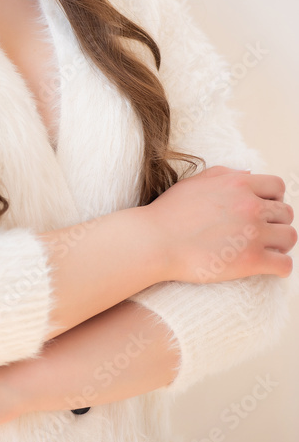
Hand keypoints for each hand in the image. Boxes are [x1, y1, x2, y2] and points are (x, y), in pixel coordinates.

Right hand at [144, 165, 295, 284]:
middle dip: (276, 222)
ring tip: (268, 249)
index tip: (263, 210)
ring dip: (281, 244)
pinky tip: (270, 268)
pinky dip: (281, 268)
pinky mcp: (251, 261)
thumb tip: (249, 174)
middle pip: (286, 213)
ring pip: (290, 237)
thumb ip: (225, 174)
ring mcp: (253, 234)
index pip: (277, 187)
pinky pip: (284, 265)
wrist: (155, 241)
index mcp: (238, 184)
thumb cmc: (169, 213)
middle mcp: (250, 206)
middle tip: (263, 232)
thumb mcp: (195, 182)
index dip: (272, 199)